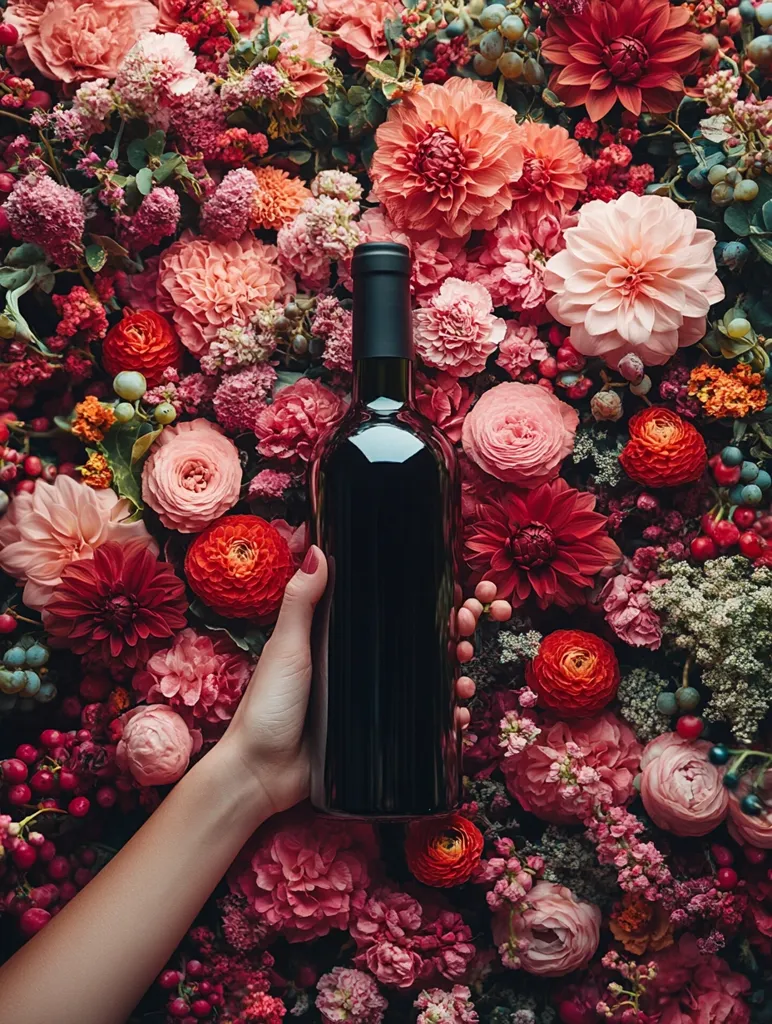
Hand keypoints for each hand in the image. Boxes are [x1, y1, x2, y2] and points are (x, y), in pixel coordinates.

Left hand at [219, 549, 511, 816]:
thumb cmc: (268, 706)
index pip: (389, 613)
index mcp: (338, 639)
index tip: (451, 591)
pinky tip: (461, 712)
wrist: (262, 774)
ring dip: (454, 674)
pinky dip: (446, 716)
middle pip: (416, 644)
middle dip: (451, 634)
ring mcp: (370, 701)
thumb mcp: (286, 648)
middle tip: (468, 627)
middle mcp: (359, 667)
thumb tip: (318, 550)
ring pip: (425, 681)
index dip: (423, 601)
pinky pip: (420, 722)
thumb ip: (301, 603)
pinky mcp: (378, 733)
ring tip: (465, 674)